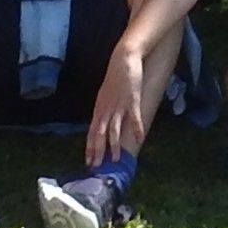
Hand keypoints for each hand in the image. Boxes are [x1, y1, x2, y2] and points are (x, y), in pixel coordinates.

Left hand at [86, 47, 155, 166]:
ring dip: (114, 145)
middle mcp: (106, 110)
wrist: (123, 60)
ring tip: (116, 159)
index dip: (89, 148)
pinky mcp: (132, 100)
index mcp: (99, 110)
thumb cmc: (115, 78)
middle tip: (97, 166)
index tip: (88, 162)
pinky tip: (139, 139)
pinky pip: (134, 118)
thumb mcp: (105, 96)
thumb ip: (104, 110)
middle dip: (98, 151)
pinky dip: (136, 129)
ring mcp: (118, 106)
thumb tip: (103, 125)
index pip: (91, 132)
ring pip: (114, 130)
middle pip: (99, 134)